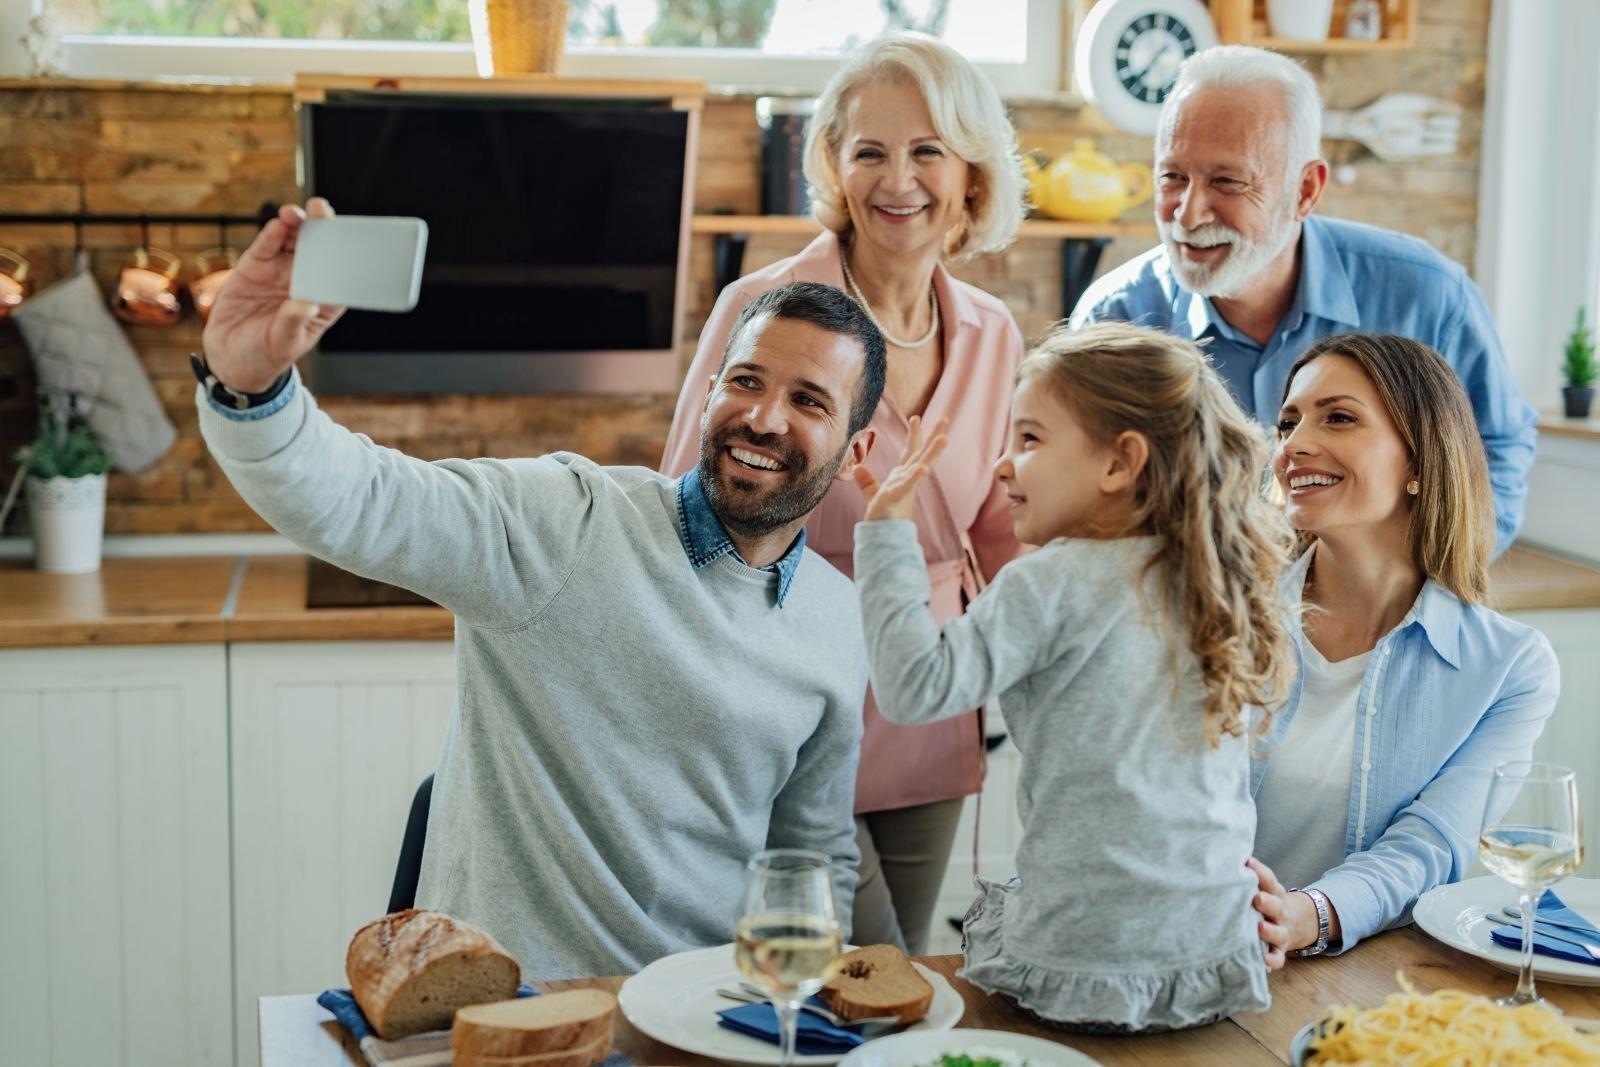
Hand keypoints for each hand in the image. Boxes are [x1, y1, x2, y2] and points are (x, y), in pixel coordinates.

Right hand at [200, 198, 345, 392]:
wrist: (230, 357)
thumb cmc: (266, 353)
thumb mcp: (283, 343)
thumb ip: (294, 321)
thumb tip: (306, 303)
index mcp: (321, 301)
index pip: (339, 274)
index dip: (346, 256)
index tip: (350, 240)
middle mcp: (304, 281)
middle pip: (319, 249)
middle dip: (323, 228)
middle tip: (323, 212)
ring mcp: (280, 271)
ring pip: (293, 241)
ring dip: (297, 224)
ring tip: (298, 214)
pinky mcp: (255, 267)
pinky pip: (267, 246)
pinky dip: (273, 233)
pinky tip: (279, 223)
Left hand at [853, 415, 948, 522]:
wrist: (882, 537)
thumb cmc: (882, 517)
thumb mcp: (872, 494)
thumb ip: (867, 481)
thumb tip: (857, 467)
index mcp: (902, 476)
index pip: (910, 451)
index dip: (914, 434)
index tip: (916, 417)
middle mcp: (907, 479)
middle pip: (922, 454)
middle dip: (933, 436)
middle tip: (945, 419)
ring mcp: (905, 487)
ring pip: (921, 466)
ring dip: (933, 452)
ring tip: (944, 437)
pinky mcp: (898, 497)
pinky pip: (908, 485)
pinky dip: (914, 477)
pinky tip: (923, 468)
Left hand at [1247, 857, 1291, 970]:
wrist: (1293, 922)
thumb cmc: (1265, 900)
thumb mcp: (1262, 886)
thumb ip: (1246, 875)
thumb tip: (1220, 855)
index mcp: (1274, 892)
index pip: (1269, 880)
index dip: (1259, 871)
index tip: (1247, 863)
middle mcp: (1280, 912)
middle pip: (1276, 905)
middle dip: (1267, 902)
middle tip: (1256, 898)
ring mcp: (1282, 932)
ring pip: (1279, 932)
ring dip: (1270, 930)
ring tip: (1260, 928)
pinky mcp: (1280, 950)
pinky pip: (1278, 958)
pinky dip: (1272, 961)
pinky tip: (1263, 962)